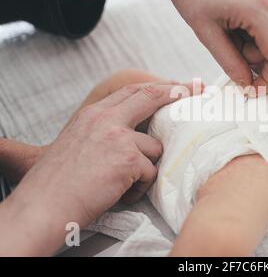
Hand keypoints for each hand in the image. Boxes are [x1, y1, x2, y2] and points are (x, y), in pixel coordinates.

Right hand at [0, 81, 194, 255]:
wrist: (45, 205)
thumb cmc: (60, 182)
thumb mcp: (79, 142)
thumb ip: (106, 131)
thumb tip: (138, 134)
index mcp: (93, 114)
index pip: (132, 91)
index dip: (158, 86)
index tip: (178, 84)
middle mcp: (106, 119)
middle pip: (150, 95)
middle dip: (178, 90)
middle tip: (199, 89)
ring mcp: (118, 137)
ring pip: (154, 148)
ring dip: (145, 168)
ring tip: (121, 184)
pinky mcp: (127, 159)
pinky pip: (150, 173)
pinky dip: (139, 188)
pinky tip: (118, 193)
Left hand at [159, 0, 267, 92]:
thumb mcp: (206, 34)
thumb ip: (231, 63)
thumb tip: (249, 85)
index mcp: (258, 5)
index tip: (256, 89)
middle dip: (256, 57)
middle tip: (229, 49)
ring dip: (254, 42)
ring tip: (228, 29)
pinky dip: (255, 26)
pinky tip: (234, 18)